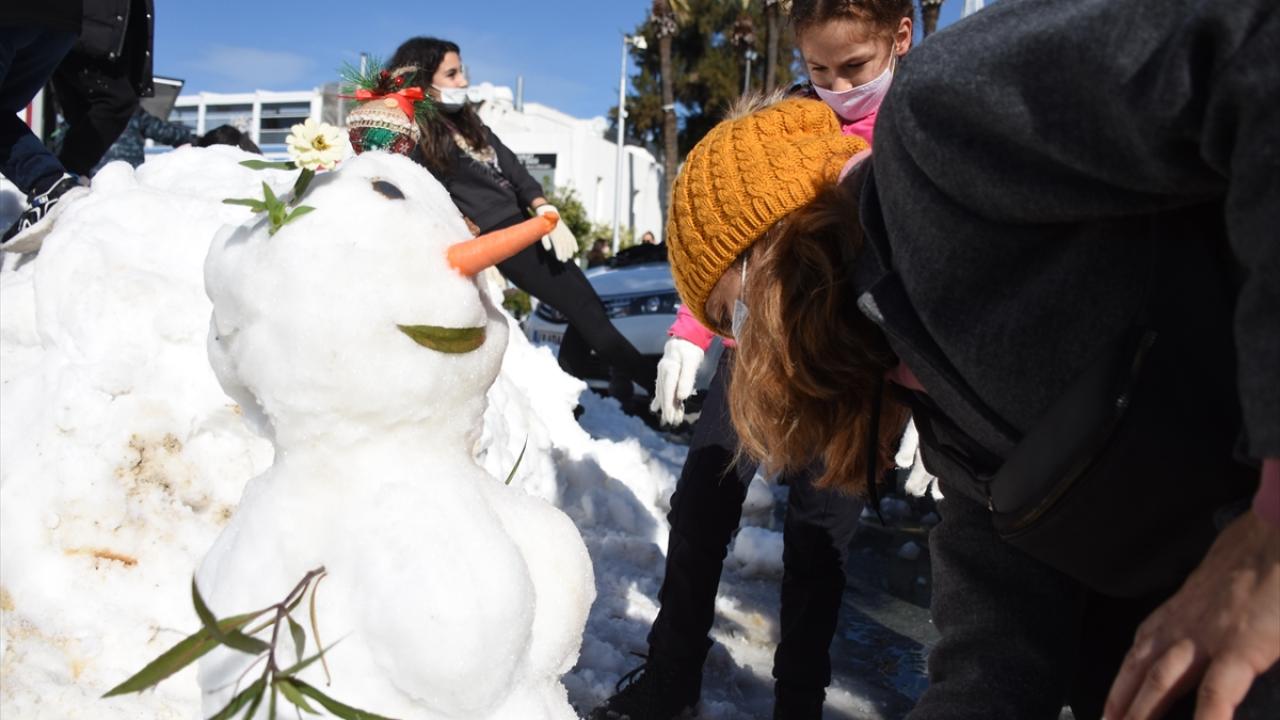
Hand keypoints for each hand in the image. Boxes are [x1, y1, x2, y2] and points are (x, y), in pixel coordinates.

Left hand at [535, 205, 577, 262]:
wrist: (549, 212)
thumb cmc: (543, 224)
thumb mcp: (542, 232)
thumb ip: (545, 241)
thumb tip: (548, 249)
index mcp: (554, 234)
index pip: (558, 245)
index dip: (559, 253)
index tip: (560, 259)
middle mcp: (561, 233)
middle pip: (564, 245)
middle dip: (565, 254)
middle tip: (564, 261)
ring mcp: (565, 231)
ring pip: (569, 242)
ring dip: (570, 250)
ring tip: (570, 257)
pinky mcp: (567, 230)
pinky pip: (572, 238)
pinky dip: (574, 244)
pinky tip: (576, 250)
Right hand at [648, 337, 704, 425]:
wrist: (685, 337)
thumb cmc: (690, 349)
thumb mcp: (692, 361)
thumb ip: (686, 378)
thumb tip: (682, 396)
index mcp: (669, 369)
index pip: (668, 391)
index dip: (669, 405)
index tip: (671, 417)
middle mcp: (663, 371)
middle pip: (664, 393)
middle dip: (667, 409)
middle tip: (671, 422)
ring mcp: (662, 372)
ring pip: (662, 392)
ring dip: (665, 406)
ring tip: (668, 418)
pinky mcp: (664, 373)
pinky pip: (661, 388)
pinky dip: (659, 398)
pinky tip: (655, 408)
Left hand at [1104, 510, 1279, 719]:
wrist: (1279, 531)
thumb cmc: (1256, 556)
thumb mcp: (1219, 588)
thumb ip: (1207, 614)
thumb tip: (1211, 638)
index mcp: (1179, 613)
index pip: (1139, 653)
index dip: (1122, 684)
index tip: (1109, 708)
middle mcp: (1183, 626)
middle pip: (1141, 672)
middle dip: (1121, 704)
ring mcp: (1208, 637)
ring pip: (1163, 682)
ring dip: (1142, 711)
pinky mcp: (1241, 647)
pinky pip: (1215, 693)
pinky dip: (1206, 718)